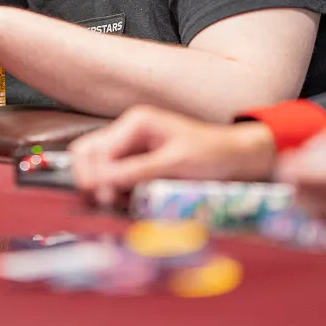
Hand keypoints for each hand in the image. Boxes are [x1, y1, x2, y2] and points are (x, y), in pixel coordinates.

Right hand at [69, 105, 276, 205]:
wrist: (237, 159)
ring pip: (98, 170)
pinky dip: (117, 192)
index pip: (94, 150)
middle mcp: (129, 133)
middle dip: (91, 180)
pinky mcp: (138, 165)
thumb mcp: (174, 164)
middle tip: (107, 202)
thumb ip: (137, 172)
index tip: (102, 198)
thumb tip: (100, 184)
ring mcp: (132, 149)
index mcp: (136, 123)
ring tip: (121, 202)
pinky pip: (115, 179)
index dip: (92, 175)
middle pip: (88, 156)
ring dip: (104, 188)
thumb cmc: (211, 155)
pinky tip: (131, 200)